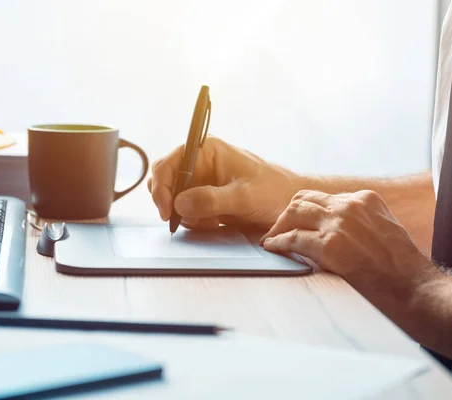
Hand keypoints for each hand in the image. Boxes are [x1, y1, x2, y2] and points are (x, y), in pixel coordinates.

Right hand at [147, 136, 302, 229]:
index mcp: (206, 150)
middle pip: (165, 182)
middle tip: (183, 220)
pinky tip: (215, 223)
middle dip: (171, 203)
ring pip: (174, 200)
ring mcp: (201, 182)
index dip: (161, 186)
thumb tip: (179, 204)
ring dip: (186, 215)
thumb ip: (211, 200)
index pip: (168, 163)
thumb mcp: (244, 197)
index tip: (167, 210)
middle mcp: (199, 163)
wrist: (290, 205)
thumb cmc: (274, 192)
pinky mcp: (204, 199)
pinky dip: (195, 221)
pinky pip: (186, 212)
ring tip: (211, 221)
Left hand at [260, 189, 433, 286]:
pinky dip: (278, 243)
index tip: (295, 221)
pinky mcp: (330, 245)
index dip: (304, 210)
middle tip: (277, 231)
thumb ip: (359, 222)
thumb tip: (329, 227)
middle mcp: (350, 205)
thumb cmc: (403, 269)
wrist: (416, 290)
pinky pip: (292, 239)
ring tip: (272, 240)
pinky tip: (272, 248)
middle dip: (287, 216)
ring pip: (293, 214)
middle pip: (303, 200)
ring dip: (278, 227)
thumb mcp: (384, 230)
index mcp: (365, 199)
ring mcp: (339, 224)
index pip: (322, 197)